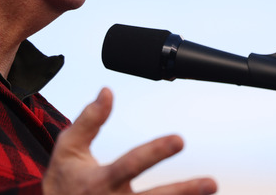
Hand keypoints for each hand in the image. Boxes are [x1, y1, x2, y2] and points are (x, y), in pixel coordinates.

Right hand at [42, 88, 216, 194]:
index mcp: (100, 181)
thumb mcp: (69, 148)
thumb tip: (107, 92)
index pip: (131, 164)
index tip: (179, 139)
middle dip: (183, 190)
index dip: (155, 152)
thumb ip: (89, 120)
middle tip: (210, 182)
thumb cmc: (64, 180)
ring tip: (212, 187)